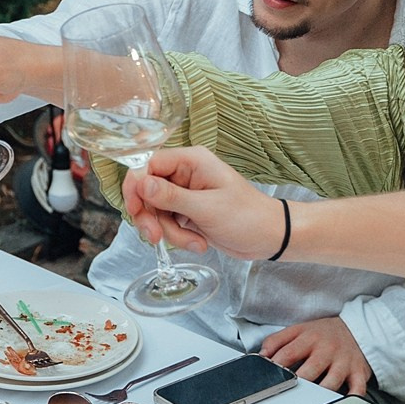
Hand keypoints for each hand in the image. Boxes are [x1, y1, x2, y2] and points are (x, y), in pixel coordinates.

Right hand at [120, 146, 281, 260]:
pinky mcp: (186, 211)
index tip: (135, 209)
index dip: (136, 186)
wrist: (269, 237)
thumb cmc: (247, 217)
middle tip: (155, 236)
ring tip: (194, 242)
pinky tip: (199, 242)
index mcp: (191, 161)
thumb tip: (140, 184)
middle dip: (150, 217)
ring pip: (155, 211)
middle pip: (146, 191)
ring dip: (169, 232)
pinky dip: (178, 237)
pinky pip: (167, 223)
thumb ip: (171, 196)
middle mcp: (184, 174)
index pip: (148, 164)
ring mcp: (185, 194)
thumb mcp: (206, 208)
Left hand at [260, 316, 375, 393]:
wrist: (357, 327)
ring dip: (319, 395)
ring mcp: (343, 362)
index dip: (275, 368)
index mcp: (309, 338)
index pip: (288, 354)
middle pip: (309, 371)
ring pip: (331, 383)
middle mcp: (326, 350)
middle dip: (297, 384)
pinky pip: (357, 389)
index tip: (266, 380)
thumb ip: (277, 340)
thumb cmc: (324, 333)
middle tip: (286, 395)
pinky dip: (352, 400)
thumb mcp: (299, 329)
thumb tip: (261, 356)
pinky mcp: (358, 372)